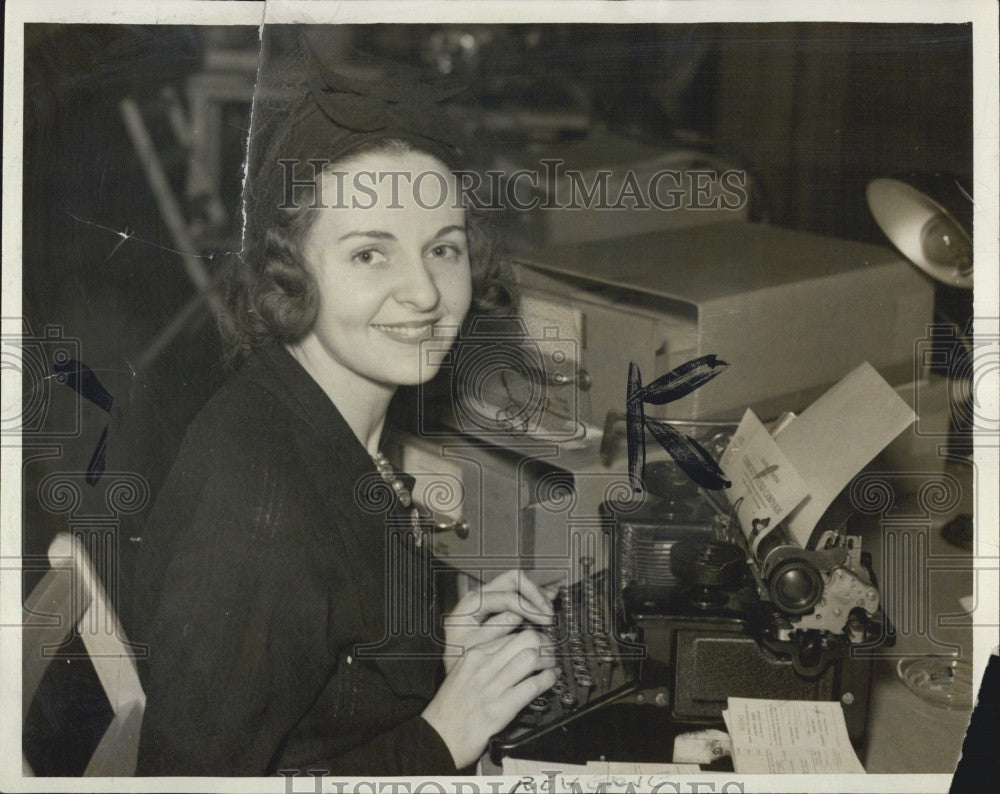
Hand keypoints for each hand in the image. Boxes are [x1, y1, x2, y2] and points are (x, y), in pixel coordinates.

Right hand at [422, 628, 558, 768]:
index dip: (532, 636)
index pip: (511, 633)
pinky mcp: (501, 708)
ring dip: (549, 661)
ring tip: (551, 666)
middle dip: (545, 644)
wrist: (438, 737)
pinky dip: (548, 681)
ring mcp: (492, 686)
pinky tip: (551, 680)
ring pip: (532, 658)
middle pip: (526, 639)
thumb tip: (512, 653)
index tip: (539, 643)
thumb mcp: (461, 672)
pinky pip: (533, 686)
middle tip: (550, 652)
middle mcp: (483, 666)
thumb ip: (484, 661)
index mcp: (473, 654)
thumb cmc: (450, 707)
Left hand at [442, 569, 554, 673]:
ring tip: (550, 612)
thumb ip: (495, 630)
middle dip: (535, 594)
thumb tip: (517, 615)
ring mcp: (488, 596)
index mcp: (471, 604)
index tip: (545, 620)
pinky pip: (518, 591)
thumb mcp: (475, 648)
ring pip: (518, 582)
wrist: (453, 668)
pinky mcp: (495, 602)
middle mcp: (479, 594)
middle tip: (549, 614)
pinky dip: (533, 597)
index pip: (506, 596)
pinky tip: (547, 605)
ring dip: (536, 595)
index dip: (528, 606)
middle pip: (514, 579)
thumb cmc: (461, 658)